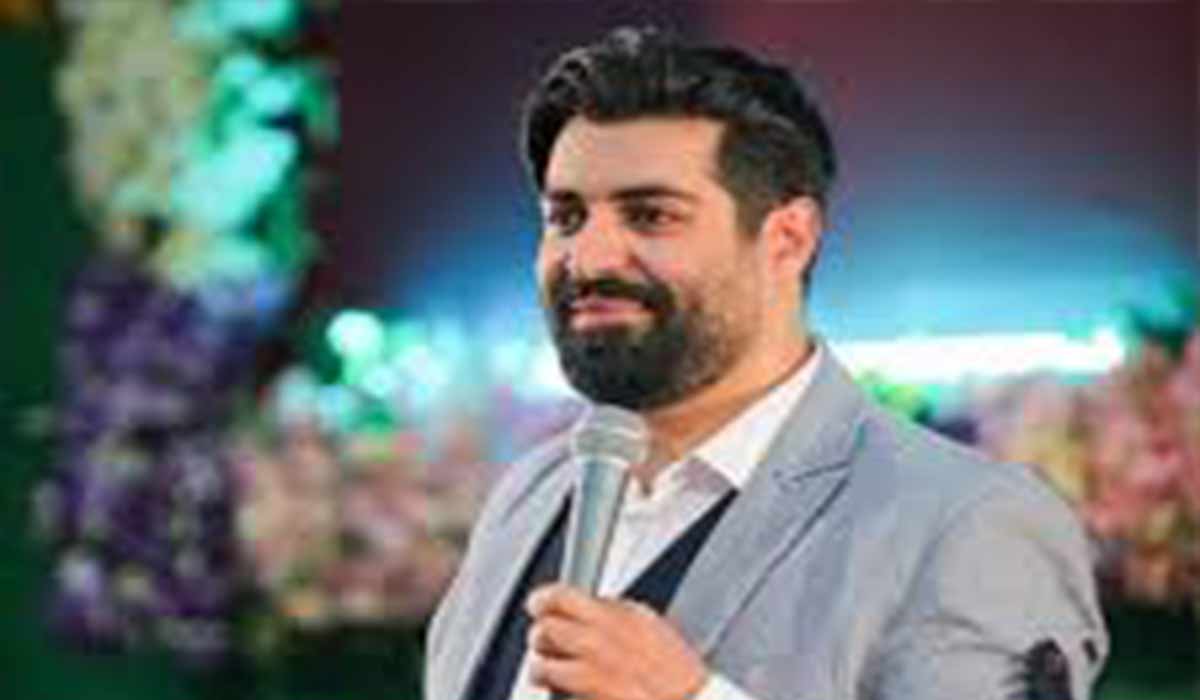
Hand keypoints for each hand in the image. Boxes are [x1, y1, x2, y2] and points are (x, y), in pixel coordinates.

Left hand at [525, 583, 708, 699]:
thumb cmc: (674, 671)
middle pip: (543, 628)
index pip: (560, 596)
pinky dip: (557, 692)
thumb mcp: (648, 624)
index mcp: (616, 615)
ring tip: (551, 672)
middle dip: (541, 636)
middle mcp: (600, 640)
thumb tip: (588, 606)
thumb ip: (614, 612)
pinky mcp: (589, 696)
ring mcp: (593, 672)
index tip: (539, 605)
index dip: (543, 600)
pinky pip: (556, 692)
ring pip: (540, 664)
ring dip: (542, 668)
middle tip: (546, 643)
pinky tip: (567, 692)